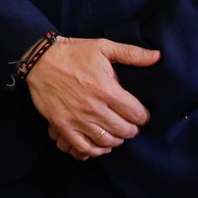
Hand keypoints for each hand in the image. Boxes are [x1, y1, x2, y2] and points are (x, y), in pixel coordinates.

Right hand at [25, 38, 156, 159]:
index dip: (143, 116)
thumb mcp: (103, 47)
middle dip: (131, 129)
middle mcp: (93, 107)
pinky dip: (95, 150)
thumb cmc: (72, 53)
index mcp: (106, 89)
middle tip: (130, 124)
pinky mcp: (62, 125)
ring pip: (107, 141)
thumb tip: (157, 56)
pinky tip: (100, 145)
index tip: (141, 114)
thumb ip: (132, 54)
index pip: (136, 114)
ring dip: (116, 140)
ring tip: (116, 133)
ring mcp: (77, 118)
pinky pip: (83, 147)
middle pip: (124, 130)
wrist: (39, 59)